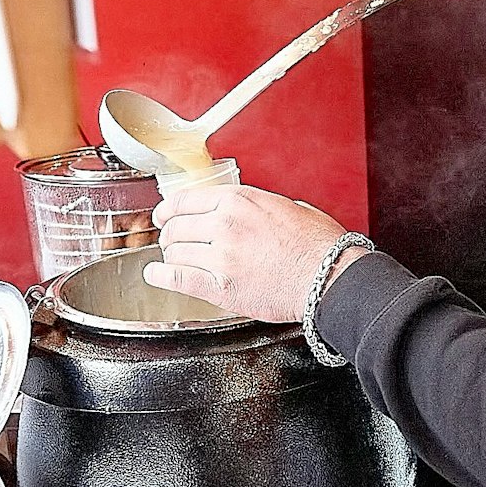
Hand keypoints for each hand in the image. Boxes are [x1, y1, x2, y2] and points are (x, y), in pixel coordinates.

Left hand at [142, 185, 368, 324]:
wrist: (329, 277)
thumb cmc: (318, 245)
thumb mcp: (287, 207)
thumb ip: (256, 206)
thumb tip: (244, 211)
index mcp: (240, 200)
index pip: (186, 199)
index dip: (168, 209)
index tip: (164, 214)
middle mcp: (226, 224)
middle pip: (176, 226)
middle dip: (169, 234)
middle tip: (171, 240)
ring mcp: (221, 256)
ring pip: (175, 252)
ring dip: (171, 255)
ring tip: (173, 259)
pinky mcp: (221, 286)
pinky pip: (178, 278)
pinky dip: (161, 276)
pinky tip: (156, 275)